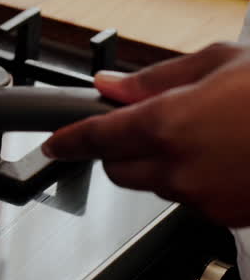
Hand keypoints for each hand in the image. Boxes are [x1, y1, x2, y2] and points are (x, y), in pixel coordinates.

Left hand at [43, 42, 249, 226]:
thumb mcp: (220, 62)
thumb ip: (156, 77)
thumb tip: (110, 84)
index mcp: (168, 124)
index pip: (95, 137)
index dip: (67, 140)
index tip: (53, 144)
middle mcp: (178, 168)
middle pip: (116, 168)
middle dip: (119, 147)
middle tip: (148, 123)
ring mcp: (203, 198)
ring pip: (152, 185)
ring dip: (158, 164)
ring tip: (203, 134)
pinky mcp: (226, 217)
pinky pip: (189, 200)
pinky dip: (192, 181)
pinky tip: (222, 157)